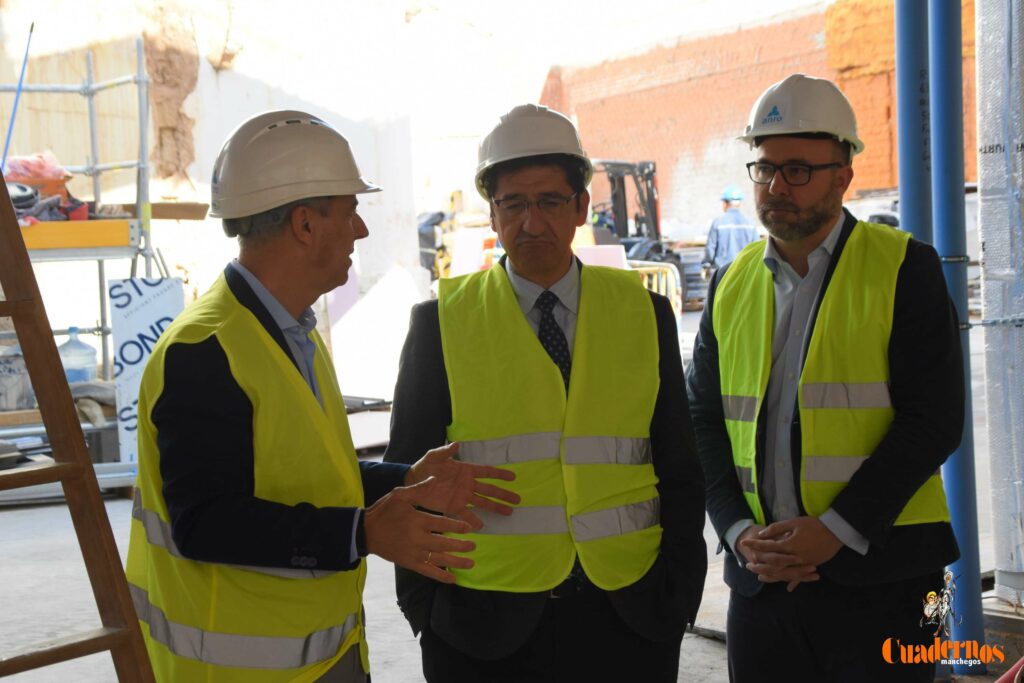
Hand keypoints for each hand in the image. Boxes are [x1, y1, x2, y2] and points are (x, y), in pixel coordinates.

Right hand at [364, 485, 476, 582]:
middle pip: (444, 543)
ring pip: (439, 559)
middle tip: (473, 546)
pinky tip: (453, 579)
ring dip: (456, 562)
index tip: (469, 528)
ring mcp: (414, 553)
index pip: (442, 524)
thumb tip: (436, 478)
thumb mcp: (399, 495)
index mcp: (417, 520)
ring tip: (471, 563)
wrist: (366, 532)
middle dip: (461, 546)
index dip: (457, 526)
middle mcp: (417, 538)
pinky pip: (428, 571)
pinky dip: (441, 576)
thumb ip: (419, 489)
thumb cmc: (384, 511)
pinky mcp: (409, 563)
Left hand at [405, 442, 519, 528]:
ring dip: (495, 507)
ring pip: (483, 503)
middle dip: (503, 494)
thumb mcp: (434, 456)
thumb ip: (445, 452)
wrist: (414, 481)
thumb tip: (456, 444)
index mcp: (466, 470)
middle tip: (517, 500)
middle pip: (489, 490)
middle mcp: (468, 484)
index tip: (513, 477)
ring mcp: (462, 496)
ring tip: (509, 512)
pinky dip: (473, 520)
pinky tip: (482, 525)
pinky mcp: (453, 507)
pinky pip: (466, 514)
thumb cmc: (426, 466)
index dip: (500, 474)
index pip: (487, 472)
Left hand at [742, 516, 841, 590]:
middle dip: (759, 564)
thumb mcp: (794, 523)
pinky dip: (794, 582)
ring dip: (772, 576)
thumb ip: (777, 528)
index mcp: (789, 545)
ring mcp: (804, 564)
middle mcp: (795, 558)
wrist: (836, 531)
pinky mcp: (812, 565)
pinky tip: (788, 588)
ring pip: (784, 573)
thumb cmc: (814, 524)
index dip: (755, 545)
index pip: (767, 546)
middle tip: (747, 565)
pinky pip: (801, 577)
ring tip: (760, 577)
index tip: (744, 543)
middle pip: (773, 564)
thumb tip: (762, 534)